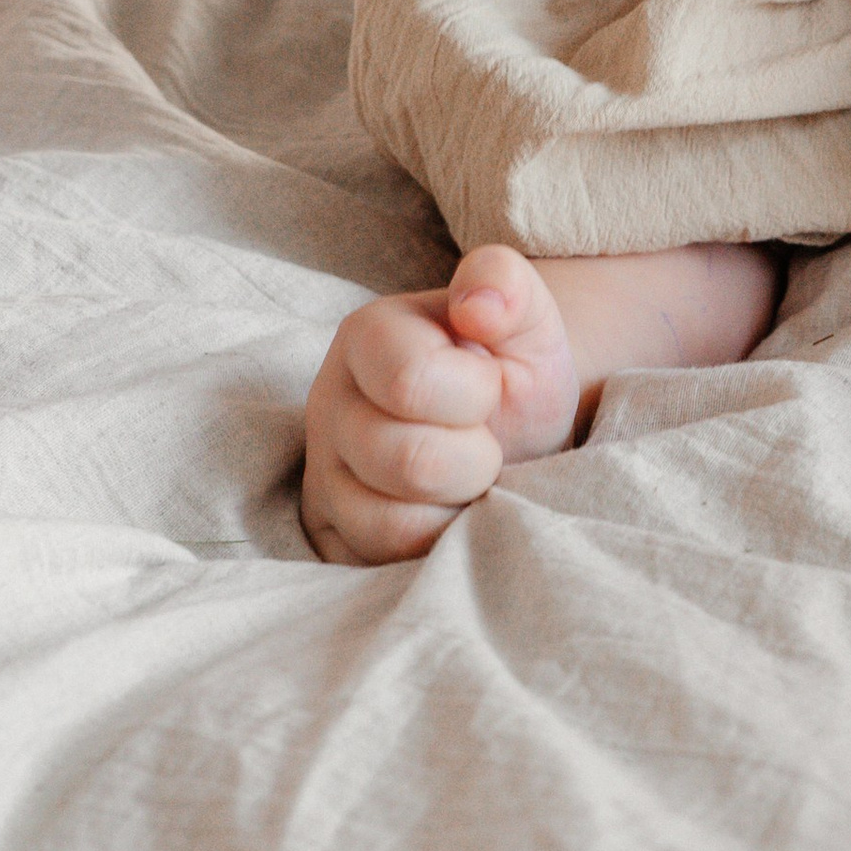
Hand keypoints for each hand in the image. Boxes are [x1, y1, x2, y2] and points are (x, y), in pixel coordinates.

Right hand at [302, 245, 581, 564]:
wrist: (508, 431)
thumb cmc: (511, 372)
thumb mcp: (526, 318)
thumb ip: (506, 284)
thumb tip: (477, 304)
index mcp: (366, 338)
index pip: (411, 382)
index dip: (475, 394)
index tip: (488, 385)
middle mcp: (327, 406)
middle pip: (407, 461)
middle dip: (476, 460)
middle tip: (484, 443)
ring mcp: (323, 477)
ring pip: (392, 526)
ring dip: (457, 510)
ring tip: (464, 479)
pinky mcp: (333, 537)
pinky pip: (381, 567)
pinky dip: (434, 549)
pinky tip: (446, 514)